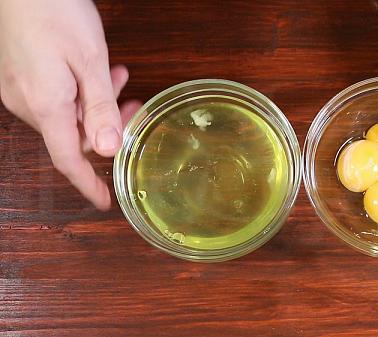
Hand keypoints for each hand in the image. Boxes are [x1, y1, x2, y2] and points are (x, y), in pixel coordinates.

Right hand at [0, 0, 141, 209]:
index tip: (105, 200)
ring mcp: (19, 90)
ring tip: (118, 77)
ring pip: (67, 115)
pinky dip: (79, 93)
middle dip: (107, 126)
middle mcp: (26, 103)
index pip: (68, 160)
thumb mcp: (90, 60)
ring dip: (96, 105)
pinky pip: (54, 99)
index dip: (88, 183)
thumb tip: (109, 148)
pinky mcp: (19, 78)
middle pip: (72, 135)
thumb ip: (100, 107)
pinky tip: (97, 73)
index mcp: (44, 105)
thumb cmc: (56, 11)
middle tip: (134, 106)